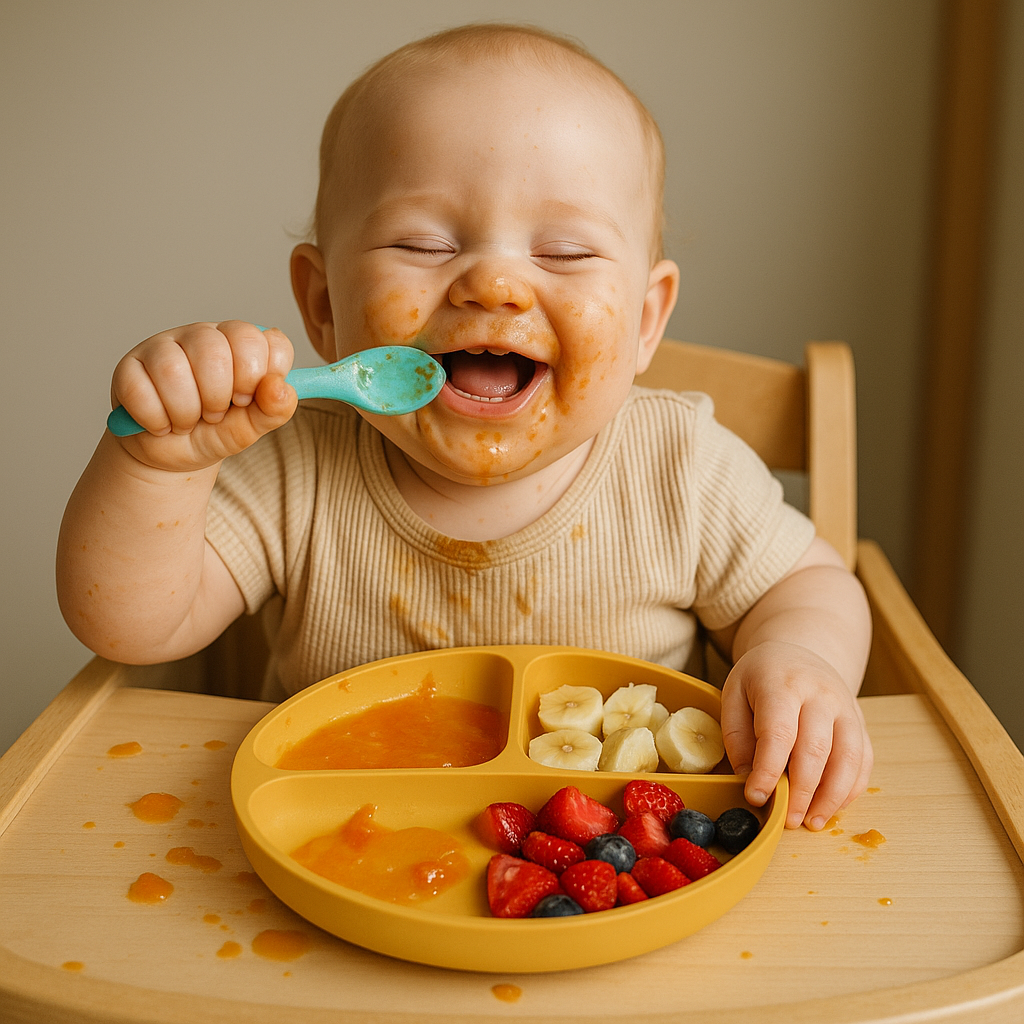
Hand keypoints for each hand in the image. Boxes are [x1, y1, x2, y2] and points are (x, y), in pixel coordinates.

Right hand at [110, 321, 296, 471]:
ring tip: (188, 422)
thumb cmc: (215, 431)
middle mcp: (203, 335)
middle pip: (215, 350)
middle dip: (218, 397)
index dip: (259, 375)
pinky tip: (162, 424)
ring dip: (186, 412)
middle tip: (215, 415)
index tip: (247, 399)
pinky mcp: (129, 367)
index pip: (264, 340)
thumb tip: (281, 389)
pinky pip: (139, 389)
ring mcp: (162, 346)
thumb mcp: (251, 427)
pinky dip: (156, 419)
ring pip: (173, 370)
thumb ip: (274, 410)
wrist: (172, 455)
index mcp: (240, 343)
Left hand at [720, 639, 873, 829]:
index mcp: (783, 683)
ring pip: (849, 758)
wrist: (800, 650)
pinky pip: (864, 761)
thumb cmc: (762, 677)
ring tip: (812, 823)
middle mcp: (821, 694)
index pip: (779, 732)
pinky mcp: (861, 722)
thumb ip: (737, 734)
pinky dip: (850, 789)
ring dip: (831, 797)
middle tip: (787, 820)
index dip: (768, 770)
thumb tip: (749, 777)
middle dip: (802, 792)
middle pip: (816, 749)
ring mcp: (847, 708)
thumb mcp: (734, 693)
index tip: (757, 797)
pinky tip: (831, 807)